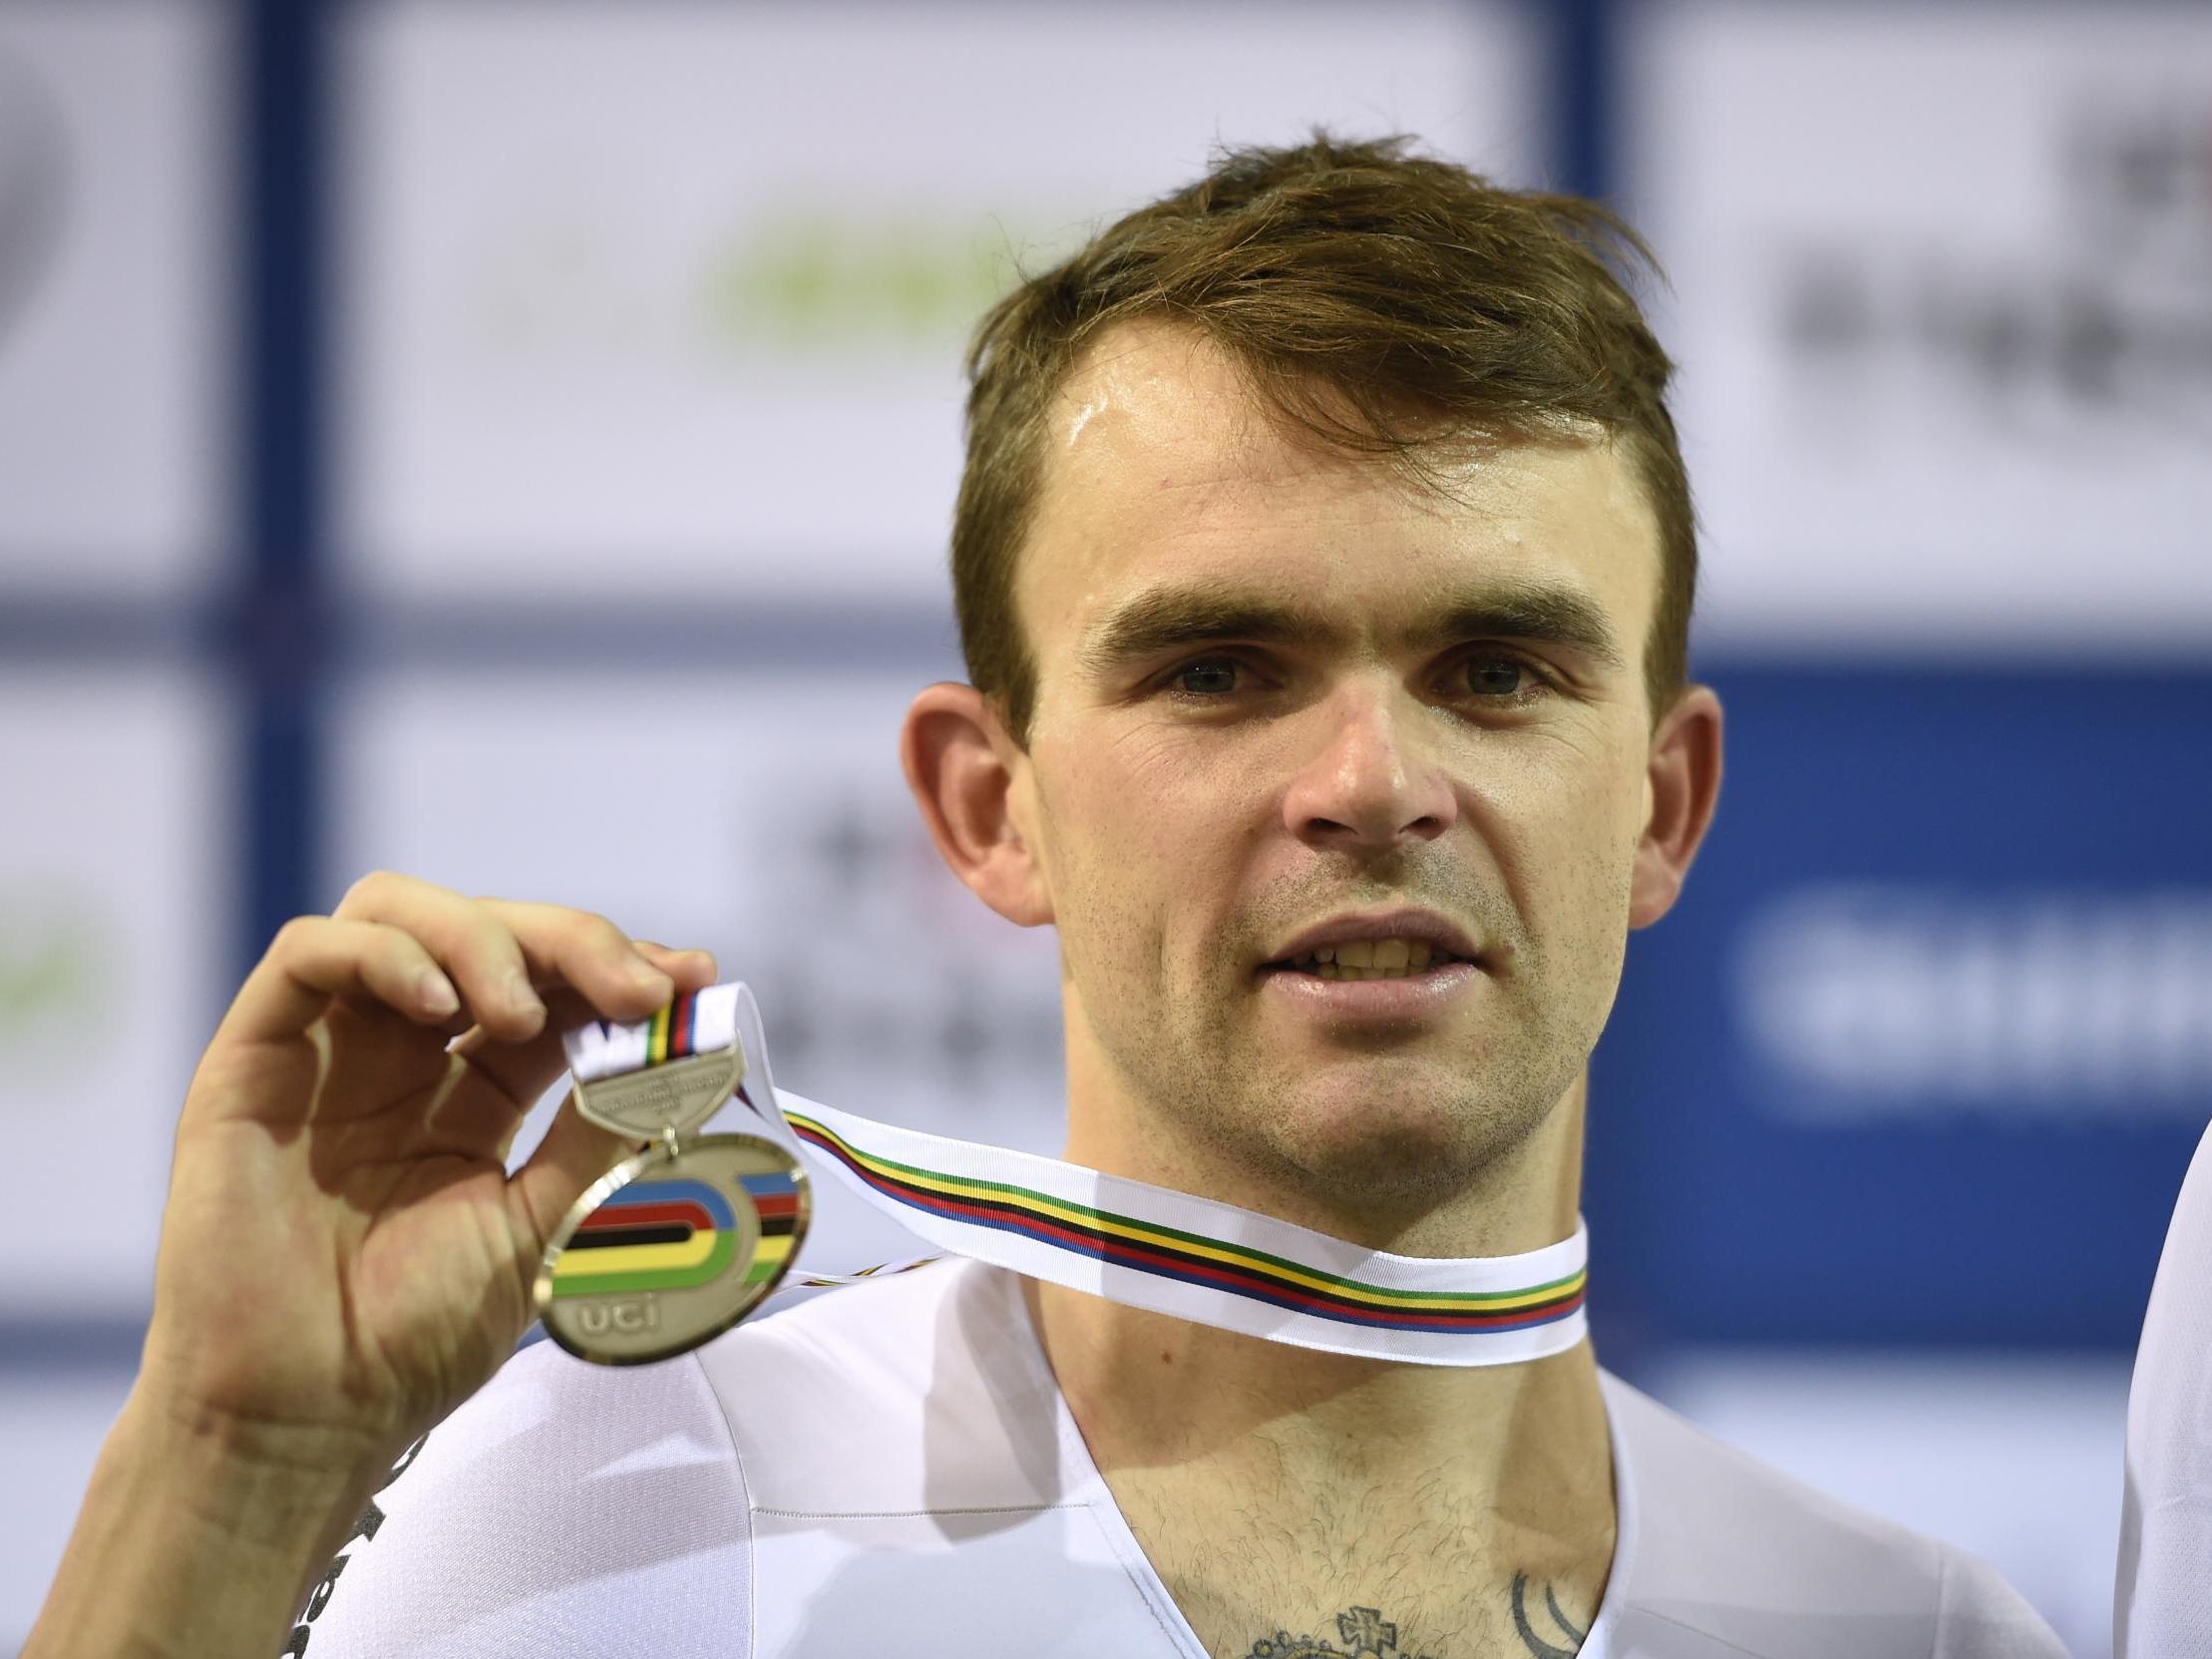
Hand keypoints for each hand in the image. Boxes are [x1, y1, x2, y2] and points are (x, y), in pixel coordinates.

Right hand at [133, 871, 714, 1469]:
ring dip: (482, 938)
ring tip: (520, 1015)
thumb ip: (603, 1131)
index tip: (689, 980)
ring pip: (399, 914)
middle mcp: (402, 1056)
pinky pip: (307, 952)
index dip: (619, 966)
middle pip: (491, 932)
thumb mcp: (547, 1225)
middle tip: (636, 988)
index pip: (553, 987)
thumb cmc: (416, 1338)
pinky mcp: (252, 1060)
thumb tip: (678, 1048)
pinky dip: (384, 953)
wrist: (306, 1418)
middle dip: (574, 942)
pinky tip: (440, 1006)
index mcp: (474, 1093)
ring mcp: (328, 1052)